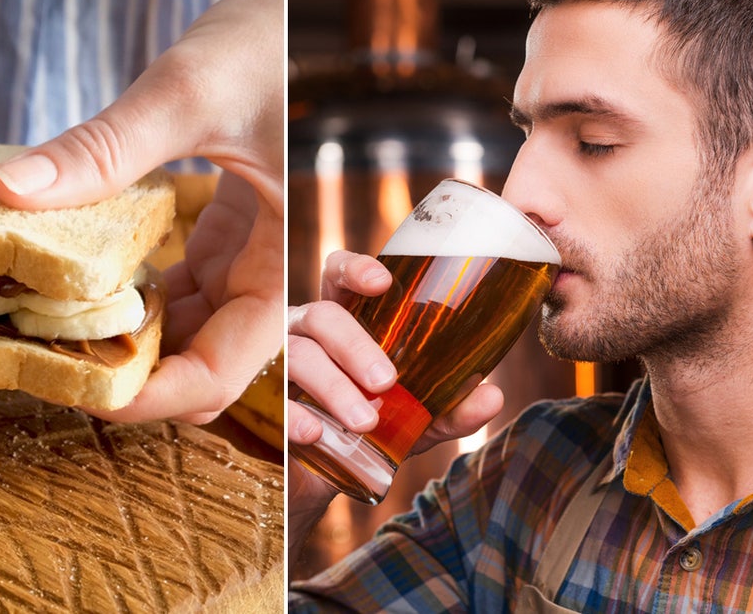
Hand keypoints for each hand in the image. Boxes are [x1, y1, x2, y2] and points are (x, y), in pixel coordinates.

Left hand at [0, 0, 284, 421]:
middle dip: (127, 376)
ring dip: (122, 342)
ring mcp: (246, 260)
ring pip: (184, 335)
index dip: (151, 397)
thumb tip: (13, 190)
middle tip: (44, 362)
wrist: (300, 11)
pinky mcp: (225, 239)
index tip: (77, 389)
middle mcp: (269, 275)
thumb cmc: (273, 42)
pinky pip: (177, 294)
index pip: (221, 370)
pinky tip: (77, 288)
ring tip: (46, 329)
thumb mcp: (188, 93)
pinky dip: (129, 300)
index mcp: (284, 262)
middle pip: (198, 365)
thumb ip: (105, 147)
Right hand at [287, 251, 505, 501]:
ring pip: (297, 355)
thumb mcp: (412, 422)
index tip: (383, 282)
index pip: (339, 276)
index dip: (355, 268)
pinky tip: (317, 435)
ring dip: (333, 385)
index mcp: (341, 323)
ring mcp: (276, 366)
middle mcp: (304, 333)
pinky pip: (272, 402)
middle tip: (387, 380)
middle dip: (355, 345)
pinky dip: (294, 416)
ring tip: (365, 422)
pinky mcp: (261, 406)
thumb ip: (448, 409)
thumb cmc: (365, 433)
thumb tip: (492, 395)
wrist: (319, 483)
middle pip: (323, 316)